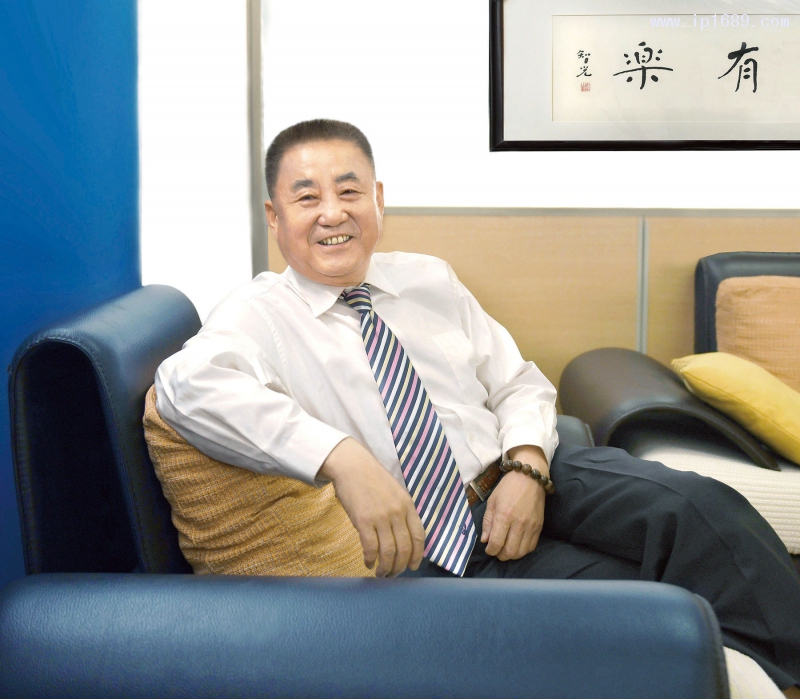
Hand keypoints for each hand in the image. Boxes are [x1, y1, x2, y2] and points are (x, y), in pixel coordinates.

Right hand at [319, 438, 424, 576]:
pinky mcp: (363, 520)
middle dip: (400, 566)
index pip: (419, 536)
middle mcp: (397, 512)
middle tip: (394, 574)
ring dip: (386, 568)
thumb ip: (402, 511)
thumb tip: (404, 535)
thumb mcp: (395, 492)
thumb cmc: (372, 479)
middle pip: (405, 548)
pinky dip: (370, 559)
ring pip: (389, 552)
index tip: (412, 566)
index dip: (417, 555)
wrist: (352, 466)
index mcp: (408, 505)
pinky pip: (371, 547)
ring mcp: (381, 517)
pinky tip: (368, 563)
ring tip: (381, 573)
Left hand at [481, 446, 547, 560]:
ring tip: (506, 549)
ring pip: (521, 552)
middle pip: (510, 552)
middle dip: (500, 555)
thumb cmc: (507, 487)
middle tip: (496, 550)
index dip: (490, 550)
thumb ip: (488, 522)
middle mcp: (519, 523)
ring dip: (512, 555)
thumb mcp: (492, 501)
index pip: (496, 543)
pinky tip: (517, 545)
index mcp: (504, 515)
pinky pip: (532, 546)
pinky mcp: (540, 526)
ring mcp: (531, 526)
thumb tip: (485, 540)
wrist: (530, 477)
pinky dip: (523, 550)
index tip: (488, 549)